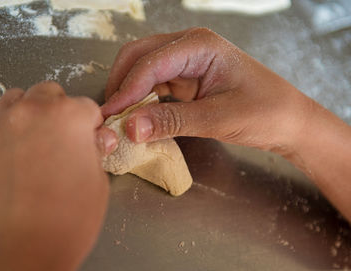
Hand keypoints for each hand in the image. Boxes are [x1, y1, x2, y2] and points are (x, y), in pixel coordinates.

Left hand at [0, 82, 109, 270]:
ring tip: (41, 137)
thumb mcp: (98, 181)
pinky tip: (20, 153)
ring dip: (34, 111)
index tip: (92, 139)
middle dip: (63, 111)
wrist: (22, 249)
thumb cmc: (67, 219)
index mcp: (70, 116)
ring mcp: (5, 126)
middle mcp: (35, 112)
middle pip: (51, 93)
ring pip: (20, 98)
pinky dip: (12, 128)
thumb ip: (95, 151)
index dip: (93, 126)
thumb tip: (94, 141)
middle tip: (67, 138)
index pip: (87, 106)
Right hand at [102, 28, 350, 221]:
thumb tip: (130, 128)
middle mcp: (189, 47)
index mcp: (199, 44)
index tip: (110, 116)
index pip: (150, 62)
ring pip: (143, 70)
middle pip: (139, 57)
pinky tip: (138, 117)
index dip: (126, 90)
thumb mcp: (217, 118)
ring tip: (119, 119)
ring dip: (129, 93)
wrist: (289, 121)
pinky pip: (155, 85)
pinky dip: (143, 100)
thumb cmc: (265, 112)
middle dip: (122, 85)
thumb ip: (171, 121)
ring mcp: (187, 62)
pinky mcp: (187, 79)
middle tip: (110, 116)